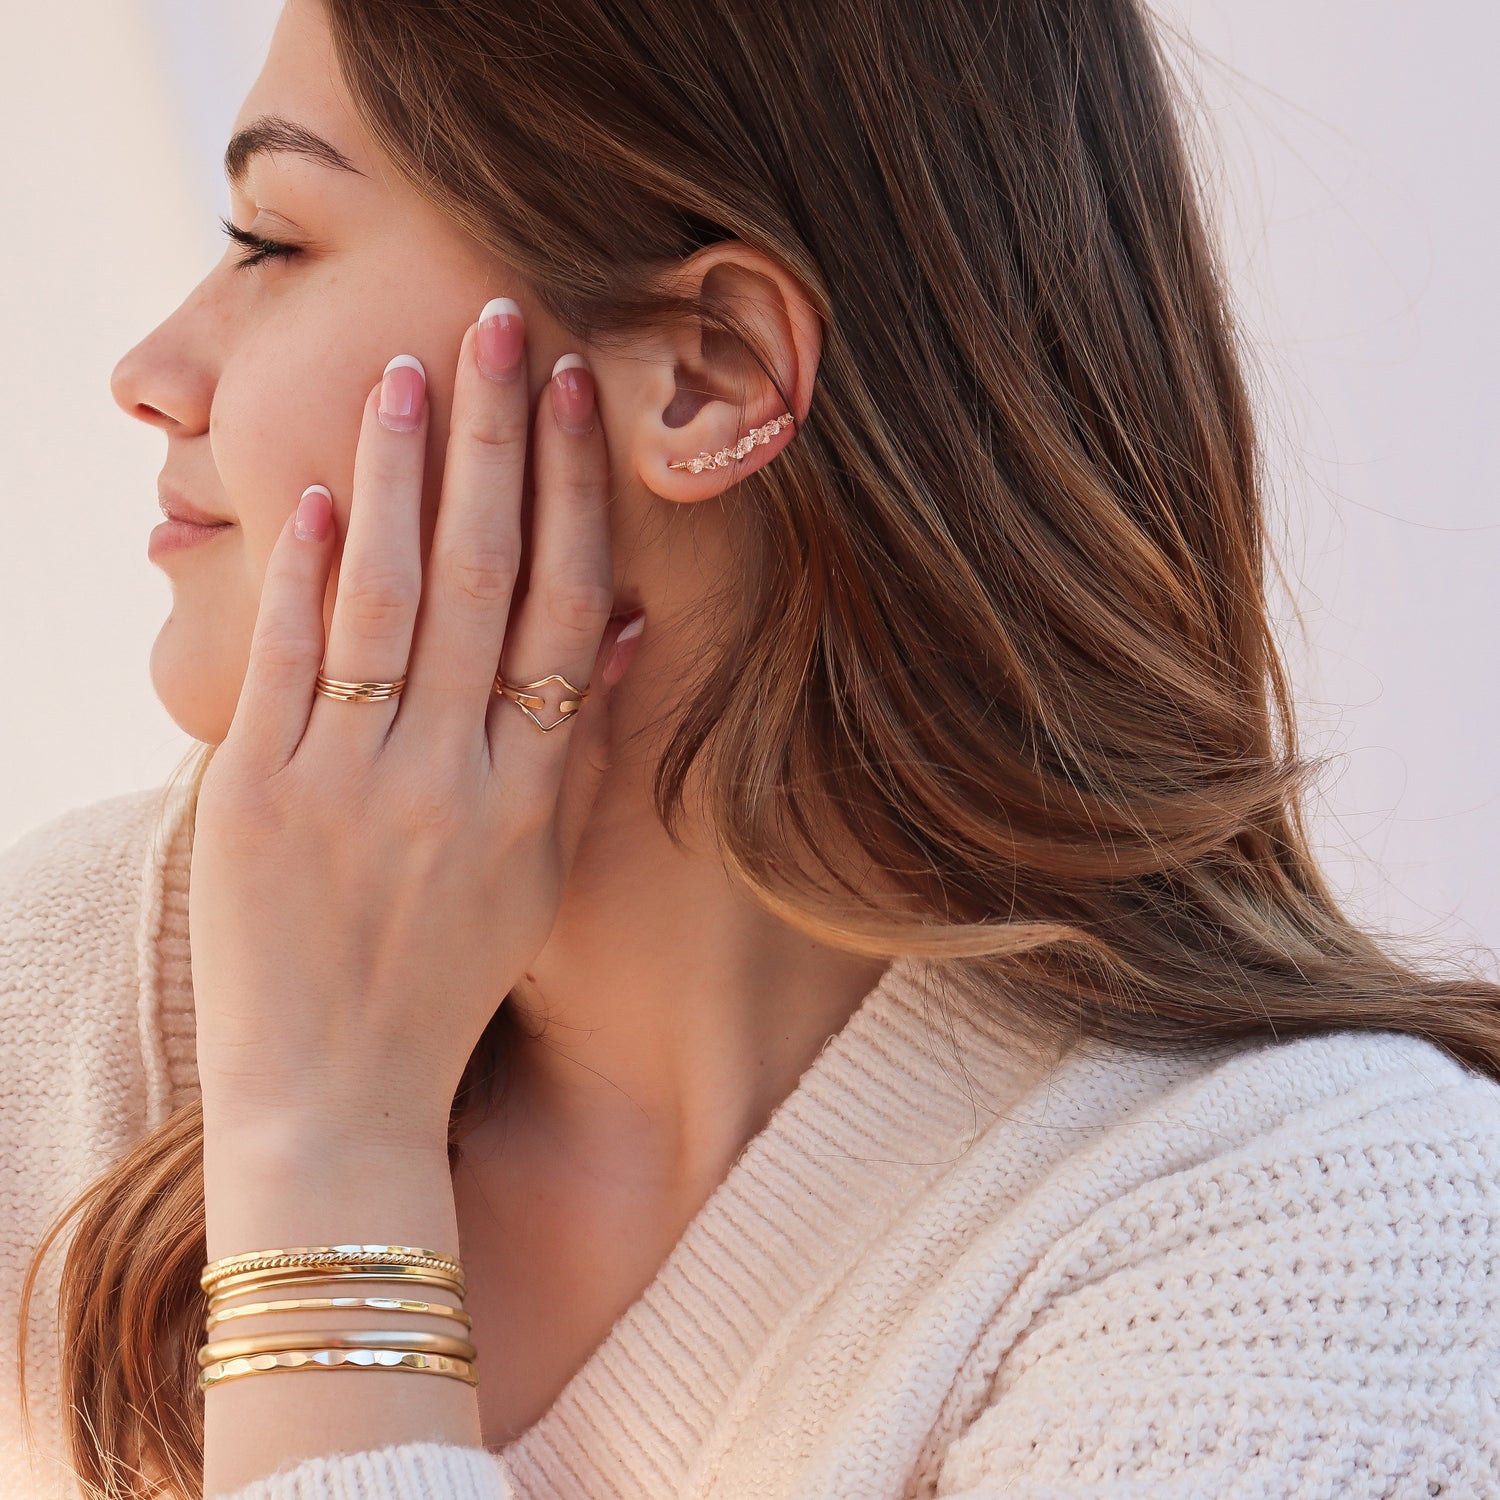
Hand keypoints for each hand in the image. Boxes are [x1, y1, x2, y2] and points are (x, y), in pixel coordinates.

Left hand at [188, 304, 644, 1145]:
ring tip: (415, 373)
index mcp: (531, 795)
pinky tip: (323, 492)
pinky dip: (306, 574)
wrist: (335, 1098)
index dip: (575, 497)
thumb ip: (582, 747)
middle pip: (487, 581)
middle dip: (499, 445)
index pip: (565, 612)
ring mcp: (351, 786)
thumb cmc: (446, 981)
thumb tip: (623, 625)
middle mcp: (451, 778)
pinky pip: (287, 667)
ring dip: (404, 477)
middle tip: (505, 326)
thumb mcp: (541, 873)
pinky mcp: (254, 799)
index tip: (580, 399)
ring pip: (390, 602)